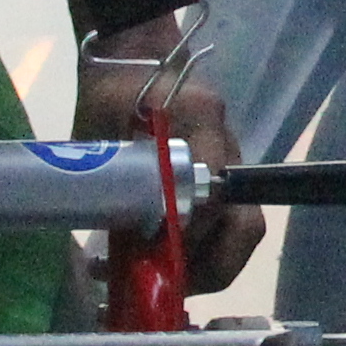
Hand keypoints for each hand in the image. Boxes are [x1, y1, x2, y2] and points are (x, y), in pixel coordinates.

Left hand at [78, 51, 266, 293]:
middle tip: (164, 287)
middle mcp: (227, 144)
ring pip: (243, 228)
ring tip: (163, 283)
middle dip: (209, 267)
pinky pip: (228, 222)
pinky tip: (166, 263)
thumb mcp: (99, 133)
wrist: (134, 57)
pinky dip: (204, 250)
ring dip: (208, 265)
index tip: (152, 255)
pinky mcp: (225, 175)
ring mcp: (232, 162)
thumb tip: (110, 255)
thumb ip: (113, 185)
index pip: (212, 188)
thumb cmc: (109, 94)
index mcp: (198, 119)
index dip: (188, 232)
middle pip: (245, 224)